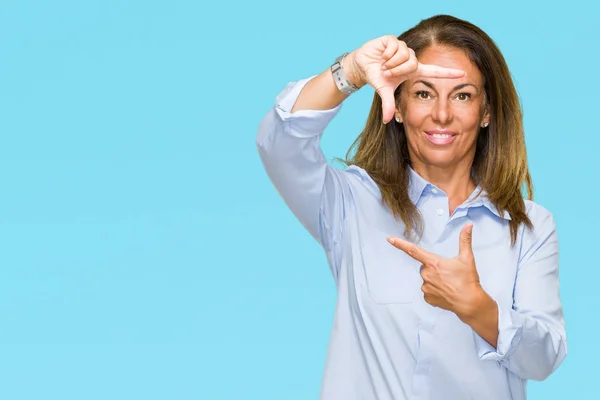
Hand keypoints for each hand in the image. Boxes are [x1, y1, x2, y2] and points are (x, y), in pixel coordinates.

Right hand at [345, 35, 464, 123]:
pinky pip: (394, 46)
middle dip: (396, 70)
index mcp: (413, 70)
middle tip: (386, 72)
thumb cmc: (377, 77)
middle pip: (412, 63)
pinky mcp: (393, 39)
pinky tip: (381, 55)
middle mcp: (410, 57)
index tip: (463, 74)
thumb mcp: (384, 91)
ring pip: (403, 54)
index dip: (447, 73)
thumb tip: (386, 121)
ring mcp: (402, 47)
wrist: (363, 65)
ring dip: (390, 62)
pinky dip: (385, 54)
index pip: (434, 71)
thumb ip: (388, 105)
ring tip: (383, 64)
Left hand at [386, 223, 486, 320]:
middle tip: (448, 273)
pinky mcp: (427, 297)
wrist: (469, 303)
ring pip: (426, 279)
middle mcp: (426, 274)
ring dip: (434, 279)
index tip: (389, 239)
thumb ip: (465, 240)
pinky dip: (435, 290)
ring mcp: (425, 287)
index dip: (400, 244)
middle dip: (434, 268)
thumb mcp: (467, 258)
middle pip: (425, 267)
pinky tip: (445, 291)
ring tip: (449, 284)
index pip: (413, 250)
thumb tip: (468, 225)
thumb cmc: (468, 280)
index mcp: (433, 263)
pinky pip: (428, 290)